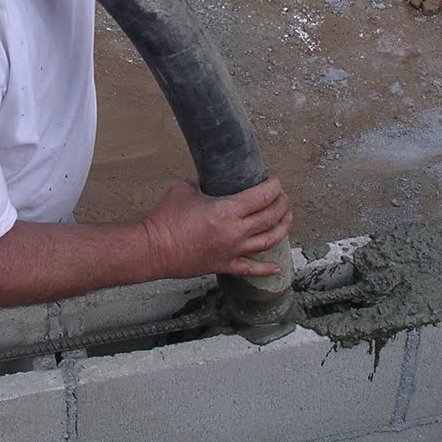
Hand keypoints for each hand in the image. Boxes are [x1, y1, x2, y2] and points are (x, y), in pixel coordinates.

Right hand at [139, 177, 292, 279]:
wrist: (153, 249)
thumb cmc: (165, 219)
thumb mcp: (183, 188)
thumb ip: (201, 180)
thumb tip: (209, 173)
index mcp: (226, 210)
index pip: (261, 197)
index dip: (273, 188)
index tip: (276, 182)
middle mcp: (234, 232)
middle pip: (269, 217)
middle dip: (281, 204)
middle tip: (283, 197)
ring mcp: (232, 251)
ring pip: (268, 240)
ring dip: (282, 228)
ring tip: (287, 219)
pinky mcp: (224, 265)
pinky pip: (250, 268)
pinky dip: (266, 268)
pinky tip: (277, 266)